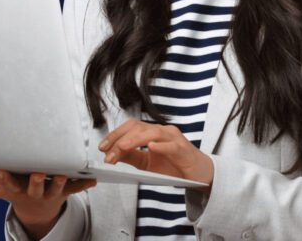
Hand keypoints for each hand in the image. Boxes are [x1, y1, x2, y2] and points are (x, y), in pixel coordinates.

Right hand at [0, 169, 96, 237]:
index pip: (7, 184)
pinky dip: (84, 185)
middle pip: (34, 188)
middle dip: (35, 182)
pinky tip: (93, 181)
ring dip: (59, 183)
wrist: (36, 211)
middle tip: (37, 174)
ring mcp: (50, 192)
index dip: (3, 179)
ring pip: (55, 189)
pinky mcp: (64, 190)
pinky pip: (75, 188)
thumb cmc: (12, 191)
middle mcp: (33, 191)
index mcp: (15, 189)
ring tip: (60, 175)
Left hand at [98, 118, 213, 192]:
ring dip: (134, 140)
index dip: (114, 135)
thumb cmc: (173, 166)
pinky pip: (171, 145)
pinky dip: (160, 146)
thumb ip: (131, 156)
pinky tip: (151, 147)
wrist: (198, 174)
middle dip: (120, 139)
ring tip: (122, 147)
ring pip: (152, 133)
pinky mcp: (183, 149)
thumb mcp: (147, 163)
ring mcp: (173, 138)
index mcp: (151, 132)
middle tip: (108, 152)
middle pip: (137, 127)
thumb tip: (111, 154)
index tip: (102, 147)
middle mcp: (162, 131)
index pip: (130, 128)